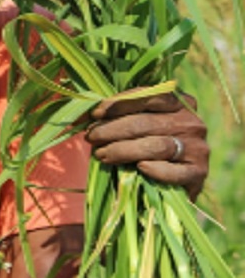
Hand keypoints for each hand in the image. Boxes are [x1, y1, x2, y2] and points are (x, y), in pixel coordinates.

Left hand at [84, 90, 207, 199]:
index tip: (94, 114)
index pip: (149, 96)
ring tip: (101, 155)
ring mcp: (198, 148)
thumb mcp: (133, 124)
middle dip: (112, 130)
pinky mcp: (199, 173)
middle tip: (91, 137)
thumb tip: (78, 115)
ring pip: (156, 145)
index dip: (119, 104)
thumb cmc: (144, 145)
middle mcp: (192, 122)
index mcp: (179, 102)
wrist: (171, 181)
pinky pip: (175, 172)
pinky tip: (140, 168)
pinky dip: (157, 170)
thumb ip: (115, 115)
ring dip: (123, 150)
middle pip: (146, 122)